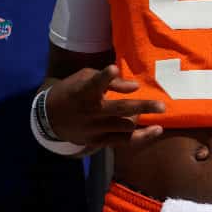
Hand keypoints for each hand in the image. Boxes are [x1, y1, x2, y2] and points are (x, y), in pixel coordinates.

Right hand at [46, 65, 164, 150]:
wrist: (49, 118)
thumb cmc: (73, 91)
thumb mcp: (84, 78)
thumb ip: (109, 81)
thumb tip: (135, 87)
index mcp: (84, 92)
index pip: (94, 84)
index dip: (104, 77)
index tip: (112, 69)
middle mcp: (91, 112)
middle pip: (120, 109)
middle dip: (142, 107)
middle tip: (162, 106)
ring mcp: (95, 128)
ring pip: (125, 126)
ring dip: (141, 118)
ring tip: (156, 109)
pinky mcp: (98, 141)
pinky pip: (123, 141)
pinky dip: (141, 137)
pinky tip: (157, 130)